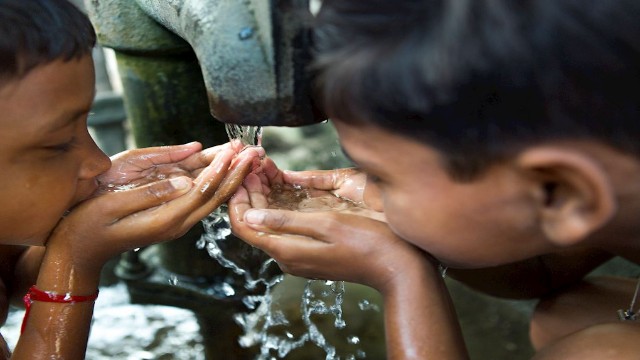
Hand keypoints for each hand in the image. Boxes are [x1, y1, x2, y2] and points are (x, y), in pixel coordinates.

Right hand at [43, 145, 264, 280]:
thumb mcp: (113, 206)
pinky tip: (227, 170)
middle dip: (237, 172)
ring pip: (212, 198)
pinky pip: (202, 200)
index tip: (234, 151)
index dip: (220, 170)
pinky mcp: (173, 218)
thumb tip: (185, 181)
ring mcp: (177, 222)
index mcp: (165, 220)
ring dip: (231, 177)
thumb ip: (149, 194)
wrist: (81, 250)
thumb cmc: (90, 225)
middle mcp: (177, 223)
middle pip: (215, 196)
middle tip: (254, 151)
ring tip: (247, 156)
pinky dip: (218, 183)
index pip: (201, 192)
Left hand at [229, 169, 423, 290]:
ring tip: (264, 169)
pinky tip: (283, 187)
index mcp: (287, 251)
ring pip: (269, 225)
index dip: (236, 199)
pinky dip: (279, 207)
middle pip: (255, 224)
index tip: (240, 173)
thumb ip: (286, 221)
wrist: (396, 266)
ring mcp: (300, 257)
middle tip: (252, 164)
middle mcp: (288, 258)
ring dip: (264, 198)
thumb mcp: (326, 224)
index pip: (244, 227)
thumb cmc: (366, 242)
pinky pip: (284, 228)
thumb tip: (248, 216)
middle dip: (250, 193)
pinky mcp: (310, 253)